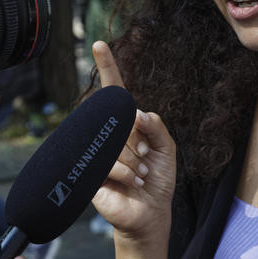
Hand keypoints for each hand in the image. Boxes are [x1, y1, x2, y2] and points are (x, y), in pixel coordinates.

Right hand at [91, 41, 176, 242]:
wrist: (149, 213)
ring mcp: (98, 152)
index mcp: (126, 126)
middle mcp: (109, 135)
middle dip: (140, 143)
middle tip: (146, 160)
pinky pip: (110, 162)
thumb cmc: (157, 181)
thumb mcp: (167, 151)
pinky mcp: (90, 171)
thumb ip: (158, 128)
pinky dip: (127, 173)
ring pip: (118, 144)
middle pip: (120, 121)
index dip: (108, 68)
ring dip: (136, 162)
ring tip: (138, 176)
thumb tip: (139, 113)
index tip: (100, 44)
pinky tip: (131, 183)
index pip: (114, 93)